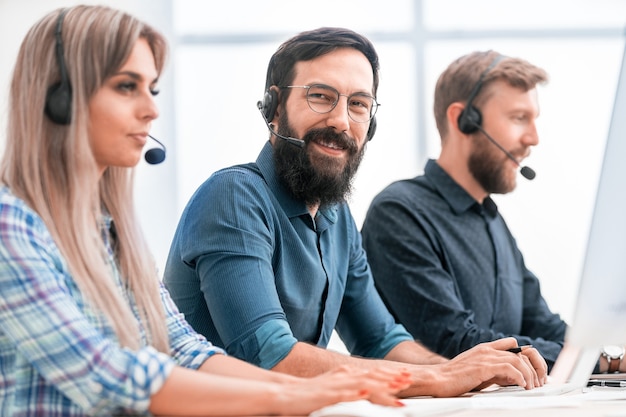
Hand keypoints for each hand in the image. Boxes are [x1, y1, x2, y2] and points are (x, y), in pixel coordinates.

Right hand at [276, 365, 411, 414]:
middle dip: (391, 377)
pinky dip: (355, 393)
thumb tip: (366, 392)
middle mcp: (342, 378)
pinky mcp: (325, 395)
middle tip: (408, 378)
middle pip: (371, 376)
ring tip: (395, 384)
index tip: (405, 376)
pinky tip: (366, 393)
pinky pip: (342, 394)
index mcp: (345, 376)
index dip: (389, 375)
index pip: (371, 374)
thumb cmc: (308, 394)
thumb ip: (349, 390)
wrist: (284, 393)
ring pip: (362, 383)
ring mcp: (335, 385)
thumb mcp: (333, 390)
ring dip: (380, 384)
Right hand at [403, 337, 544, 397]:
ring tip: (531, 387)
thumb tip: (510, 378)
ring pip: (518, 360)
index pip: (511, 344)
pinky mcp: (484, 367)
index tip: (530, 372)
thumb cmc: (453, 378)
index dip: (524, 357)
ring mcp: (485, 357)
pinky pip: (511, 369)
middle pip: (519, 352)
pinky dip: (520, 378)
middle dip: (532, 368)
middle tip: (536, 383)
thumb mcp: (476, 371)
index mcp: (484, 348)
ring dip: (528, 375)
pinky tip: (522, 386)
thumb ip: (492, 370)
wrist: (437, 379)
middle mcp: (486, 350)